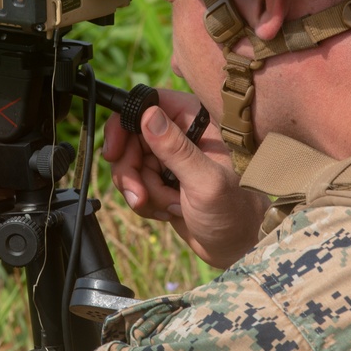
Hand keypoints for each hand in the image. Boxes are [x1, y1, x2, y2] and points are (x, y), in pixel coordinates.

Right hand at [103, 89, 268, 268]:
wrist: (237, 247)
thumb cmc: (234, 213)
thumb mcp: (204, 182)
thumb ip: (176, 149)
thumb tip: (148, 115)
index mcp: (196, 119)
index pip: (148, 103)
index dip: (124, 124)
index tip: (114, 152)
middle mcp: (181, 132)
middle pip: (130, 136)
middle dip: (131, 170)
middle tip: (139, 195)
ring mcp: (170, 156)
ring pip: (130, 162)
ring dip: (141, 190)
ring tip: (168, 206)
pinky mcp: (162, 177)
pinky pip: (134, 182)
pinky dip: (144, 201)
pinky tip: (168, 211)